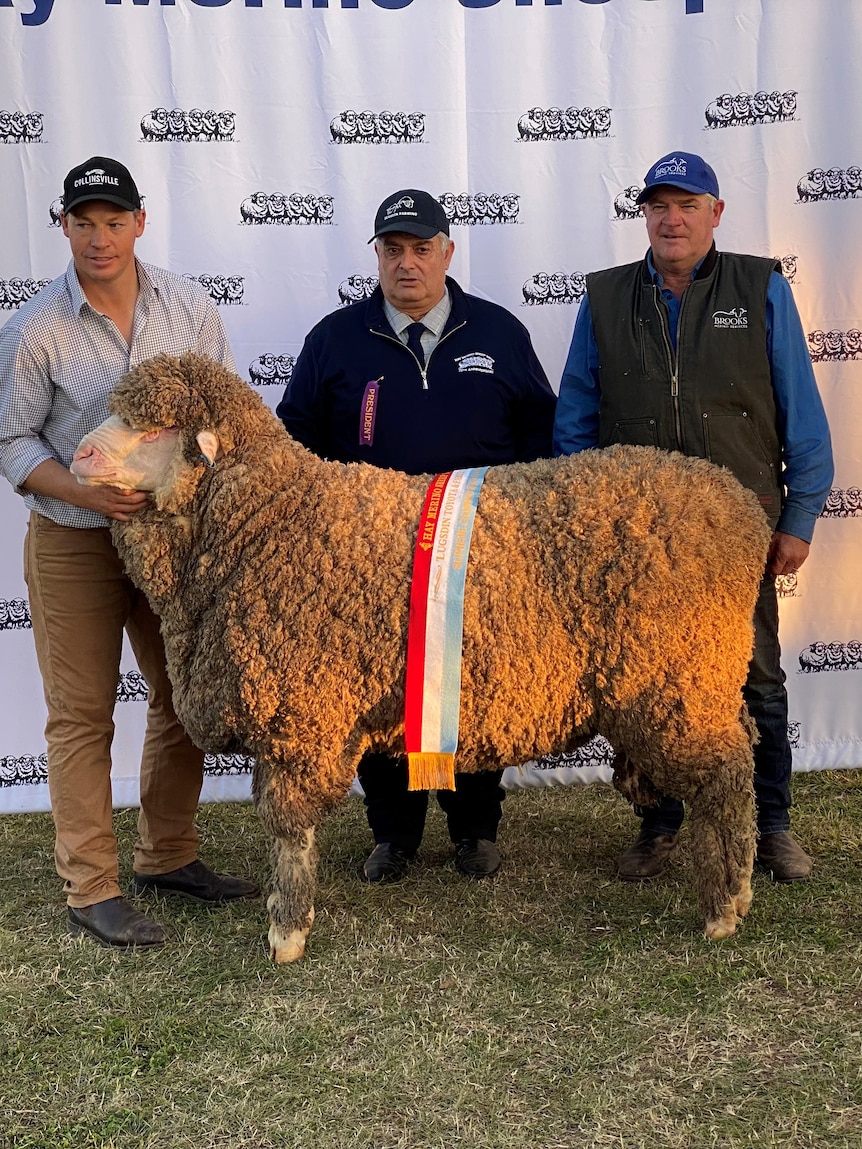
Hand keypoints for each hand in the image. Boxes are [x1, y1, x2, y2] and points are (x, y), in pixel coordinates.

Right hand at [23, 459, 150, 522]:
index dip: (141, 488)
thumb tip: (127, 469)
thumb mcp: (101, 474)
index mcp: (110, 487)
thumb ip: (113, 473)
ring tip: (148, 501)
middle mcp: (111, 498)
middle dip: (144, 498)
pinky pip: (121, 517)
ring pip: (130, 509)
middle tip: (151, 493)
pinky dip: (129, 517)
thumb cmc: (90, 480)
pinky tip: (136, 514)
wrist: (75, 491)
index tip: (149, 484)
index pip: (129, 490)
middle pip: (133, 501)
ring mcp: (110, 507)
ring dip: (140, 506)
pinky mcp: (107, 512)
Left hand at [766, 531, 809, 576]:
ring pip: (792, 570)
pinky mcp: (805, 556)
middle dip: (778, 570)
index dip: (771, 570)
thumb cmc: (784, 531)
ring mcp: (800, 558)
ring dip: (786, 568)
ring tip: (781, 563)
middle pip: (784, 572)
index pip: (776, 570)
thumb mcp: (772, 543)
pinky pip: (798, 565)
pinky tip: (788, 559)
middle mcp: (793, 558)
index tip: (768, 568)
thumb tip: (766, 562)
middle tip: (773, 566)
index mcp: (784, 555)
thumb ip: (769, 554)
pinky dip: (792, 565)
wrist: (797, 524)